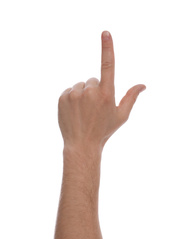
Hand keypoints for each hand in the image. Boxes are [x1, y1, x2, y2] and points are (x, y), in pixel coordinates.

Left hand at [58, 31, 145, 150]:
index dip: (107, 48)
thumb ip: (131, 98)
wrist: (81, 144)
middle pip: (93, 80)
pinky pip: (69, 90)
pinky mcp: (62, 97)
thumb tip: (143, 85)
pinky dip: (72, 98)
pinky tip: (74, 111)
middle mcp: (90, 91)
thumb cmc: (104, 131)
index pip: (107, 66)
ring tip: (83, 111)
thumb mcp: (121, 116)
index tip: (105, 33)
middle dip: (95, 90)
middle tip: (93, 108)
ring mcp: (74, 94)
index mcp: (106, 94)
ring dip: (83, 94)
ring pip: (80, 85)